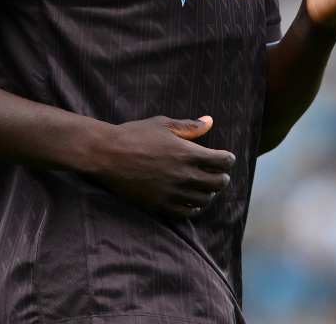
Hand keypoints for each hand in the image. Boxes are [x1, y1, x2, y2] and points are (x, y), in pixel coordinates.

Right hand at [90, 115, 234, 217]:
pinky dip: (195, 208)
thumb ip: (189, 126)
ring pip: (205, 200)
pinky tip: (193, 202)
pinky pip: (186, 213)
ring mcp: (173, 192)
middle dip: (222, 177)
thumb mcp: (163, 124)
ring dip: (209, 193)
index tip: (226, 158)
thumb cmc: (135, 135)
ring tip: (207, 188)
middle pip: (218, 183)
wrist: (107, 155)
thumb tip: (210, 121)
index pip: (223, 161)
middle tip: (220, 174)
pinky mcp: (160, 205)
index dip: (228, 159)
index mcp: (188, 153)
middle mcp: (184, 175)